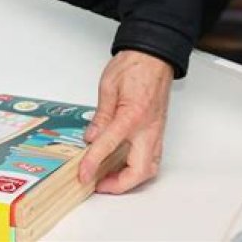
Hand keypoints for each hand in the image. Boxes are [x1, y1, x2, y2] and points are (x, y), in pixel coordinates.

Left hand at [79, 50, 173, 192]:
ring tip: (109, 177)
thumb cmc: (134, 65)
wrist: (154, 56)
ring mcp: (156, 132)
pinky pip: (152, 159)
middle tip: (98, 183)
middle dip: (118, 184)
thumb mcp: (108, 86)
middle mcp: (149, 128)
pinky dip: (138, 168)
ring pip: (149, 169)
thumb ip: (101, 116)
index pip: (109, 146)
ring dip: (130, 179)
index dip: (93, 162)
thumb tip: (91, 138)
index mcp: (132, 115)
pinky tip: (123, 165)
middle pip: (138, 171)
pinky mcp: (158, 131)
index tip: (83, 174)